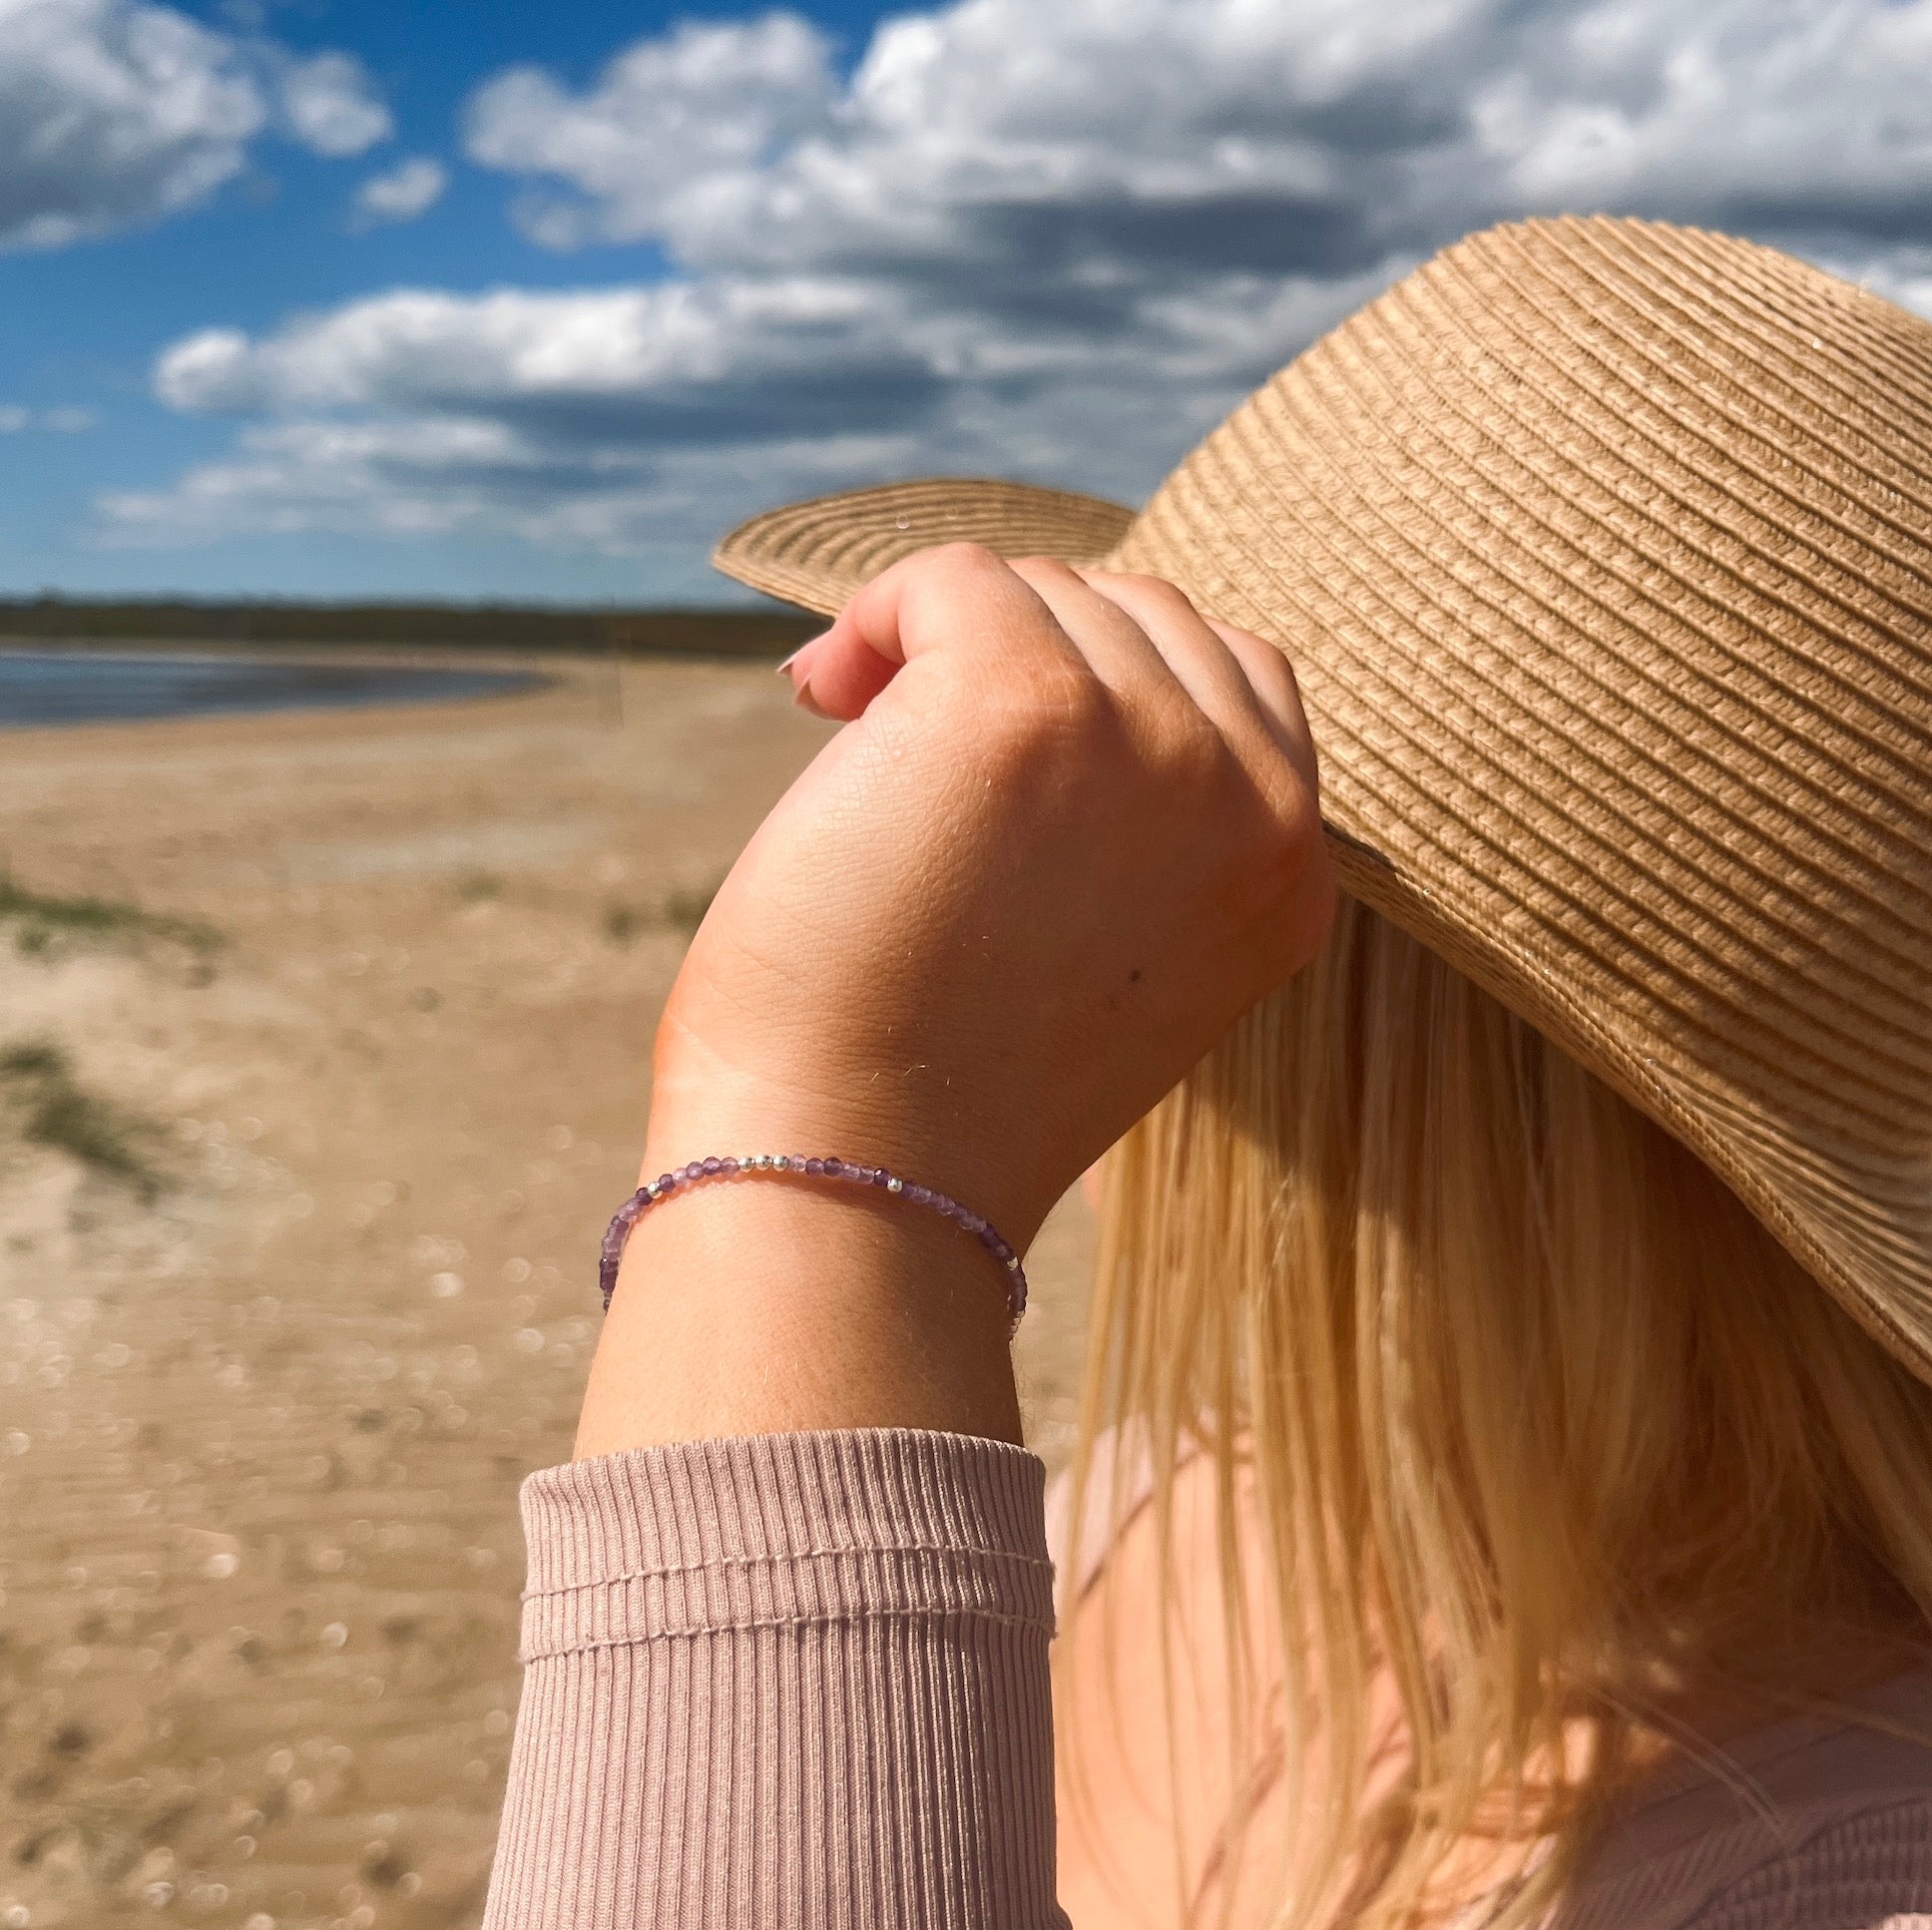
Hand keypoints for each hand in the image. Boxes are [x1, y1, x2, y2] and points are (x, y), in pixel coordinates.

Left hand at [644, 544, 1334, 1246]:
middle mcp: (1248, 802)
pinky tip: (822, 695)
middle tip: (898, 758)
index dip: (1097, 684)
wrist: (852, 1171)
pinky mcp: (1028, 705)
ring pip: (1043, 594)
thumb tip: (1050, 651)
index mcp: (1287, 873)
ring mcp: (1150, 745)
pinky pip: (954, 578)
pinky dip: (877, 616)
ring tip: (854, 756)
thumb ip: (1140, 825)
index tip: (988, 761)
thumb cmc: (937, 1083)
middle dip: (1014, 659)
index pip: (1235, 677)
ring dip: (934, 651)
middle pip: (1137, 615)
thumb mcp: (1109, 956)